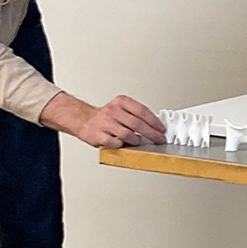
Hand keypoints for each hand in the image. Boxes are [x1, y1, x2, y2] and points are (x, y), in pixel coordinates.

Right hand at [42, 92, 166, 149]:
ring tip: (138, 141)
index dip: (154, 121)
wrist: (84, 121)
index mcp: (121, 102)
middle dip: (152, 133)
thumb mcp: (121, 109)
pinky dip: (122, 145)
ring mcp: (106, 123)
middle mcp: (113, 111)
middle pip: (137, 123)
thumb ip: (136, 115)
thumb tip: (156, 126)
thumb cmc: (106, 118)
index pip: (142, 111)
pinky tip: (122, 143)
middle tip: (159, 139)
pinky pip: (116, 143)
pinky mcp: (99, 135)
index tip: (162, 129)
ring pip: (128, 134)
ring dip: (136, 140)